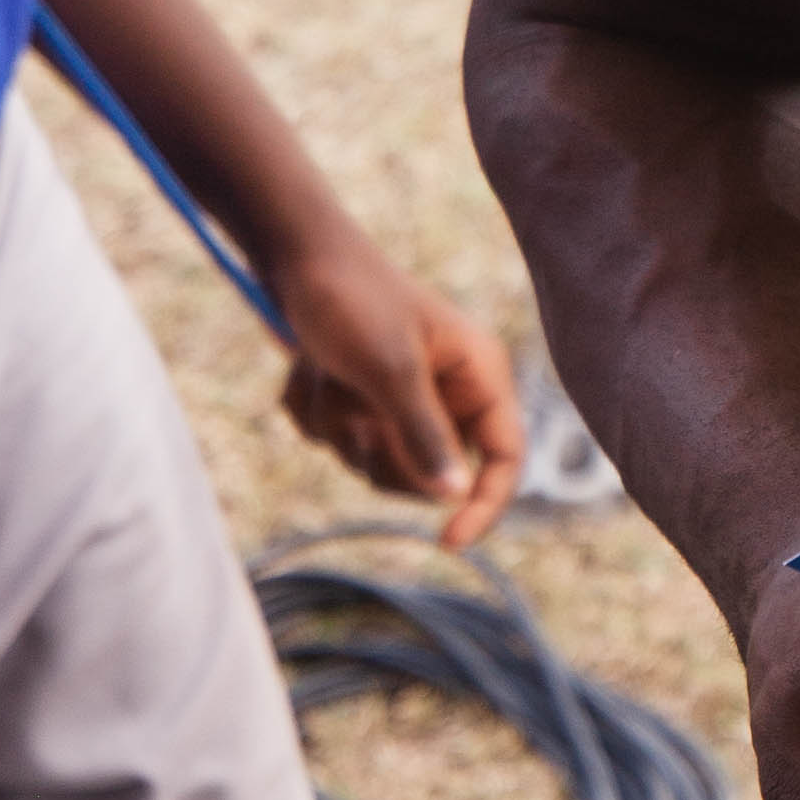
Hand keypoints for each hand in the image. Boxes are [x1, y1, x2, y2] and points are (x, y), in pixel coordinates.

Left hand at [271, 229, 525, 550]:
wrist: (294, 256)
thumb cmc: (351, 298)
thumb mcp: (389, 367)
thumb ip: (424, 433)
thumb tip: (453, 496)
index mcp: (476, 374)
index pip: (505, 456)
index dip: (485, 504)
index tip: (447, 543)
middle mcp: (445, 391)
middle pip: (428, 474)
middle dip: (380, 450)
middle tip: (358, 414)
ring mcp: (399, 398)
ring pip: (373, 460)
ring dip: (338, 425)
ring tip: (326, 373)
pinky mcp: (358, 398)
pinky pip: (335, 440)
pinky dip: (314, 410)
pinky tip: (309, 367)